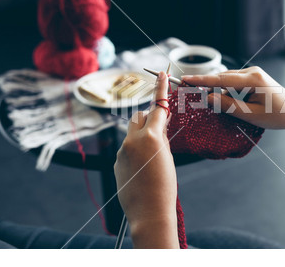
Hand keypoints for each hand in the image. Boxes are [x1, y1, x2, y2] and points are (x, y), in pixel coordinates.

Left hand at [114, 71, 178, 247]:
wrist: (149, 211)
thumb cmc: (165, 186)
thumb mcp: (168, 156)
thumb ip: (161, 137)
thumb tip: (158, 126)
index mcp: (150, 136)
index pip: (158, 107)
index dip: (160, 89)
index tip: (161, 73)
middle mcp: (132, 140)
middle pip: (139, 117)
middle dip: (148, 118)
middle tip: (159, 130)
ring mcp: (121, 151)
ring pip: (132, 133)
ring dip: (141, 137)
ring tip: (152, 158)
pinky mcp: (116, 162)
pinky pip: (126, 149)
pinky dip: (134, 152)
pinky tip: (142, 169)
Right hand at [182, 66, 284, 129]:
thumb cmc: (277, 116)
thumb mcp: (251, 115)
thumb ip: (229, 106)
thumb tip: (209, 98)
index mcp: (253, 79)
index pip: (221, 79)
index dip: (202, 80)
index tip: (186, 78)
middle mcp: (252, 72)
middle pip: (223, 79)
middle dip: (211, 88)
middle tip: (197, 97)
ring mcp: (253, 74)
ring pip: (228, 82)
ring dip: (223, 94)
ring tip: (229, 108)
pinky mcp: (253, 78)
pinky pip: (235, 84)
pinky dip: (230, 94)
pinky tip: (235, 105)